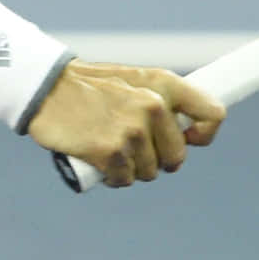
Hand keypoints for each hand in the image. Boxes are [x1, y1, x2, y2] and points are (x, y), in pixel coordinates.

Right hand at [27, 61, 225, 186]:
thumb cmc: (90, 87)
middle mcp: (152, 106)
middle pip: (177, 157)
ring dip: (131, 168)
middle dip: (157, 158)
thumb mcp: (132, 80)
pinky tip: (98, 160)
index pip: (213, 114)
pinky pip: (125, 180)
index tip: (190, 140)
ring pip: (150, 172)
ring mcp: (132, 131)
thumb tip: (188, 135)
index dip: (204, 135)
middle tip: (132, 145)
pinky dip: (113, 177)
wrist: (45, 89)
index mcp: (163, 84)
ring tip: (110, 147)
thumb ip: (161, 101)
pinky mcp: (111, 152)